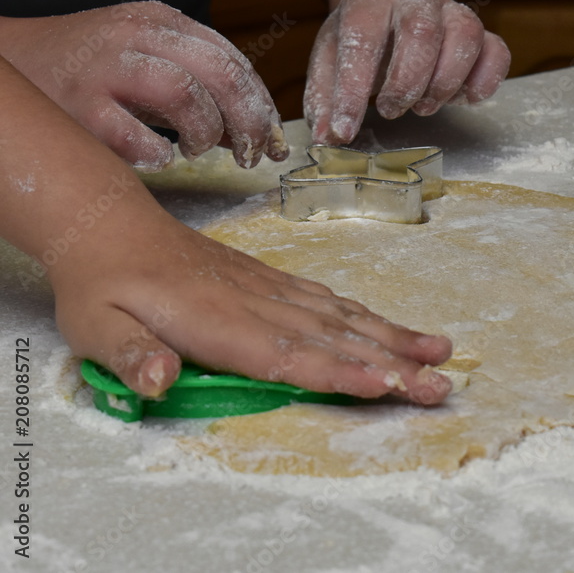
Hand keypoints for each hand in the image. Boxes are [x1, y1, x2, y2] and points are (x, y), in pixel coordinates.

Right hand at [0, 2, 287, 170]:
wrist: (11, 65)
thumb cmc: (89, 72)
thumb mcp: (148, 62)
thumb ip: (200, 89)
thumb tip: (253, 133)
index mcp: (160, 23)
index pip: (233, 60)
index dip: (263, 105)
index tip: (274, 141)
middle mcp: (135, 37)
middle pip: (221, 75)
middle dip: (249, 123)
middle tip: (252, 156)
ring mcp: (105, 68)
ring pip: (185, 94)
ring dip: (207, 132)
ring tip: (198, 150)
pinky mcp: (79, 106)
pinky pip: (135, 135)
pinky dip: (159, 153)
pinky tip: (161, 158)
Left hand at [51, 209, 452, 403]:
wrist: (110, 226)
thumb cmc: (102, 285)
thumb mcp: (95, 326)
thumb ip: (131, 355)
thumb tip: (158, 382)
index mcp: (216, 319)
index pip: (289, 353)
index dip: (339, 371)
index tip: (386, 385)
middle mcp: (256, 302)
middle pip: (335, 337)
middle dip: (392, 363)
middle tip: (440, 384)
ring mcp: (269, 288)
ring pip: (342, 315)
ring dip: (393, 336)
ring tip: (439, 352)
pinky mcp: (271, 280)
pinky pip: (329, 299)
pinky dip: (365, 315)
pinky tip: (388, 328)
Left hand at [305, 0, 510, 144]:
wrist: (396, 7)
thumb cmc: (363, 39)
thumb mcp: (331, 60)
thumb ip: (325, 98)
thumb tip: (328, 138)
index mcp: (371, 2)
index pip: (361, 40)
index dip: (352, 91)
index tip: (345, 130)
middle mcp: (417, 0)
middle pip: (422, 30)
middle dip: (407, 82)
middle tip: (391, 110)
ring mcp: (455, 14)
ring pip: (466, 36)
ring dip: (445, 82)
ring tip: (424, 106)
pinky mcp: (483, 35)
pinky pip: (497, 52)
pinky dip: (485, 82)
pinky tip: (465, 99)